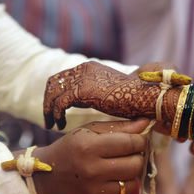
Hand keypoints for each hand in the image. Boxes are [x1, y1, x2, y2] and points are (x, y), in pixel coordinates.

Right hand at [32, 118, 148, 193]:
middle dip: (137, 156)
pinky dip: (123, 188)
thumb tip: (146, 122)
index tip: (137, 139)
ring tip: (118, 166)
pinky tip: (112, 180)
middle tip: (128, 153)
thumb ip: (118, 127)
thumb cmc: (71, 148)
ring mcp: (94, 191)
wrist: (47, 177)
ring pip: (132, 182)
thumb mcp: (89, 131)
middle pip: (135, 164)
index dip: (139, 140)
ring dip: (130, 173)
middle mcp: (91, 170)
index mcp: (88, 147)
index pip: (130, 143)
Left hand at [44, 61, 160, 129]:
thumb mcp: (108, 90)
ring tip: (51, 125)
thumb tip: (88, 98)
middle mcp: (83, 68)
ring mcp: (82, 78)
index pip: (62, 77)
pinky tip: (61, 125)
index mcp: (89, 67)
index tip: (54, 110)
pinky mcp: (83, 91)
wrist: (145, 98)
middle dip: (48, 101)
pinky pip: (60, 103)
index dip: (54, 94)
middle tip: (48, 120)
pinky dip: (57, 115)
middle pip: (53, 83)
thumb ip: (95, 90)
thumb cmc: (132, 98)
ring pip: (53, 93)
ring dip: (49, 110)